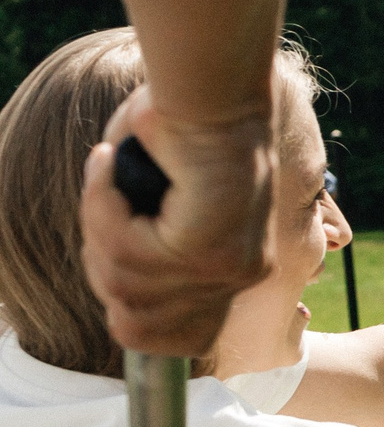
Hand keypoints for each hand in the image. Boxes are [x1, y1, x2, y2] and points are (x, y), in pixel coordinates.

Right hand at [80, 87, 273, 356]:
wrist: (210, 86)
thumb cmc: (179, 130)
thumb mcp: (156, 207)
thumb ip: (141, 252)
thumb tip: (119, 294)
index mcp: (235, 272)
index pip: (168, 340)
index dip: (123, 308)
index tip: (107, 252)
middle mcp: (241, 275)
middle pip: (131, 320)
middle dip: (100, 260)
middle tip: (107, 199)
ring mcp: (229, 265)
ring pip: (120, 283)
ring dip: (98, 224)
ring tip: (113, 171)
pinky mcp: (208, 244)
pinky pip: (124, 249)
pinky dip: (102, 202)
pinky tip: (112, 161)